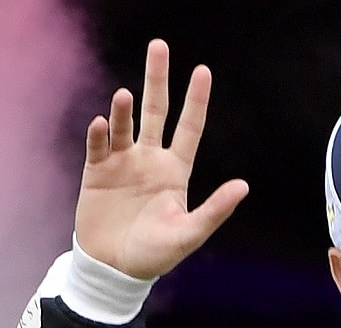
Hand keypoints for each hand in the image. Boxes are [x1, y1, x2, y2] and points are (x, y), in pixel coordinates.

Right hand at [75, 39, 248, 279]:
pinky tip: (103, 123)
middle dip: (157, 79)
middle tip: (158, 46)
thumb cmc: (155, 254)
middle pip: (156, 111)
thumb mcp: (189, 233)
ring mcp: (122, 163)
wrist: (114, 269)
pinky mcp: (96, 172)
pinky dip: (100, 133)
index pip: (189, 128)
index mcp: (175, 171)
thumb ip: (215, 209)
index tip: (202, 70)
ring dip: (124, 109)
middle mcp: (150, 160)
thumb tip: (244, 186)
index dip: (196, 100)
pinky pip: (98, 145)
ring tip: (123, 96)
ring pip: (125, 124)